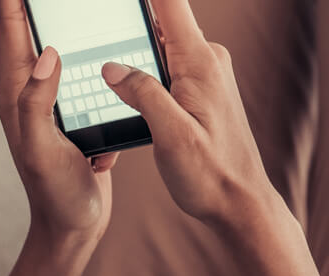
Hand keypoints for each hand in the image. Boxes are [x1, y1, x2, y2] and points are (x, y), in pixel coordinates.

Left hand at [0, 0, 118, 244]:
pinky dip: (92, 57)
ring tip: (85, 6)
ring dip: (71, 25)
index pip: (11, 29)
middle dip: (42, 4)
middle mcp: (28, 92)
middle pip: (33, 29)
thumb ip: (37, 103)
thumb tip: (45, 53)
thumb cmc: (56, 194)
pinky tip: (105, 38)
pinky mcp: (72, 112)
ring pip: (61, 47)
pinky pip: (84, 74)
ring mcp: (51, 101)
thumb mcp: (43, 149)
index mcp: (14, 94)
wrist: (74, 228)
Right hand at [101, 0, 277, 232]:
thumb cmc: (210, 175)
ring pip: (159, 46)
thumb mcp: (170, 136)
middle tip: (89, 24)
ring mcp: (204, 75)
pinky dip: (142, 73)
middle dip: (128, 21)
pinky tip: (122, 89)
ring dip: (133, 51)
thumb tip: (112, 67)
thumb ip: (142, 94)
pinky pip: (165, 67)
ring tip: (102, 61)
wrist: (240, 204)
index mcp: (200, 62)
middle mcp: (206, 60)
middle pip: (160, 20)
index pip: (169, 3)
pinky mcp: (199, 91)